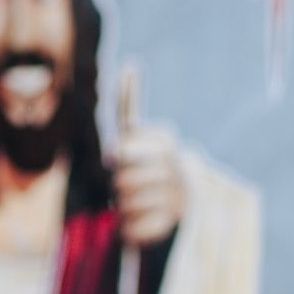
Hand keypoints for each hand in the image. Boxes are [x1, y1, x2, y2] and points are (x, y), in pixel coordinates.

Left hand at [111, 66, 186, 247]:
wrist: (177, 204)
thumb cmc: (143, 164)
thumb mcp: (134, 133)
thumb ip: (129, 102)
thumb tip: (131, 64)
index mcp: (165, 141)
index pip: (119, 153)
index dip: (114, 159)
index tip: (122, 158)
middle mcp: (177, 166)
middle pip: (119, 179)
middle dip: (114, 184)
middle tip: (125, 185)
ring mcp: (179, 196)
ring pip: (124, 205)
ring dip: (120, 207)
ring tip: (133, 203)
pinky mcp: (174, 225)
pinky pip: (133, 229)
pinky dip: (128, 230)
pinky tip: (138, 223)